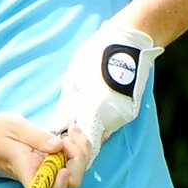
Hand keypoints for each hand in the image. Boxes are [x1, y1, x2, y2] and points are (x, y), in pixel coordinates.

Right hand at [0, 114, 89, 187]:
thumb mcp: (11, 126)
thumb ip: (36, 136)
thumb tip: (58, 146)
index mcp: (26, 169)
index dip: (60, 180)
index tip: (62, 151)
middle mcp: (39, 176)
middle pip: (70, 182)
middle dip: (79, 158)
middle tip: (71, 134)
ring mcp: (46, 173)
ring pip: (74, 173)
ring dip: (81, 151)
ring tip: (72, 131)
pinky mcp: (50, 167)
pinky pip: (71, 165)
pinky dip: (77, 150)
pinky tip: (71, 134)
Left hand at [53, 22, 160, 162]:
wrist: (128, 41)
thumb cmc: (96, 55)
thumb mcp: (73, 80)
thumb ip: (67, 108)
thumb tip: (59, 128)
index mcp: (96, 109)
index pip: (80, 143)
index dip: (68, 146)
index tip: (58, 141)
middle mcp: (113, 117)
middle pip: (91, 141)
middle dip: (77, 141)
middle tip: (64, 130)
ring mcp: (124, 116)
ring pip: (101, 133)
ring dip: (87, 131)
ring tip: (74, 118)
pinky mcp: (129, 111)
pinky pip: (110, 124)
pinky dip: (98, 123)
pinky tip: (89, 112)